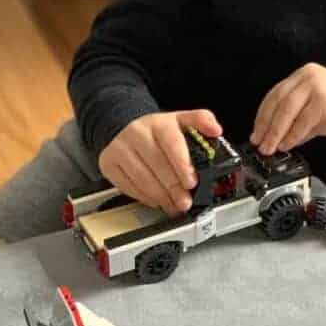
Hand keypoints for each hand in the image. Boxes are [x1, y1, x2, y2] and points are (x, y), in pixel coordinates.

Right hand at [99, 109, 221, 215]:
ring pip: (142, 178)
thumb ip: (201, 121)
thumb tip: (216, 129)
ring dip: (161, 197)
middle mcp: (137, 134)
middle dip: (174, 187)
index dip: (182, 164)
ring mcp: (120, 149)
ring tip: (174, 205)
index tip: (191, 181)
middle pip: (157, 165)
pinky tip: (157, 201)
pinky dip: (144, 197)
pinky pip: (128, 186)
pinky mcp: (109, 164)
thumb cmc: (156, 129)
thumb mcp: (180, 120)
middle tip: (185, 201)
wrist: (122, 126)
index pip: (171, 143)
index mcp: (159, 123)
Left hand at [250, 63, 325, 154]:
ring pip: (287, 109)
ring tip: (271, 147)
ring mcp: (316, 84)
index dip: (261, 116)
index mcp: (300, 76)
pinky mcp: (325, 98)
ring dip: (277, 132)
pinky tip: (288, 144)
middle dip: (266, 125)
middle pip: (277, 101)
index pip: (274, 95)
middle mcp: (306, 76)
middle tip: (260, 144)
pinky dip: (293, 134)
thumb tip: (273, 139)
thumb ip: (293, 123)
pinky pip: (303, 119)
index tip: (255, 134)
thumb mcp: (312, 114)